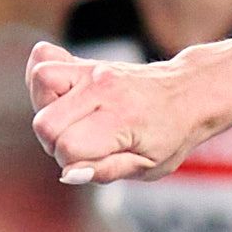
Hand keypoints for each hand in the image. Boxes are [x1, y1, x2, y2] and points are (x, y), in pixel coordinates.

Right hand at [28, 43, 213, 183]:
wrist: (191, 93)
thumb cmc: (171, 135)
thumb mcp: (150, 165)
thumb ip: (107, 171)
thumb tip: (68, 173)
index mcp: (122, 119)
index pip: (68, 147)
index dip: (75, 164)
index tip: (97, 160)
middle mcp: (103, 88)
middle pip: (45, 123)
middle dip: (57, 144)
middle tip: (86, 144)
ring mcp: (92, 70)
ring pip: (40, 83)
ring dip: (46, 110)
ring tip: (72, 121)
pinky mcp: (84, 61)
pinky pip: (44, 57)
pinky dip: (43, 79)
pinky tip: (61, 96)